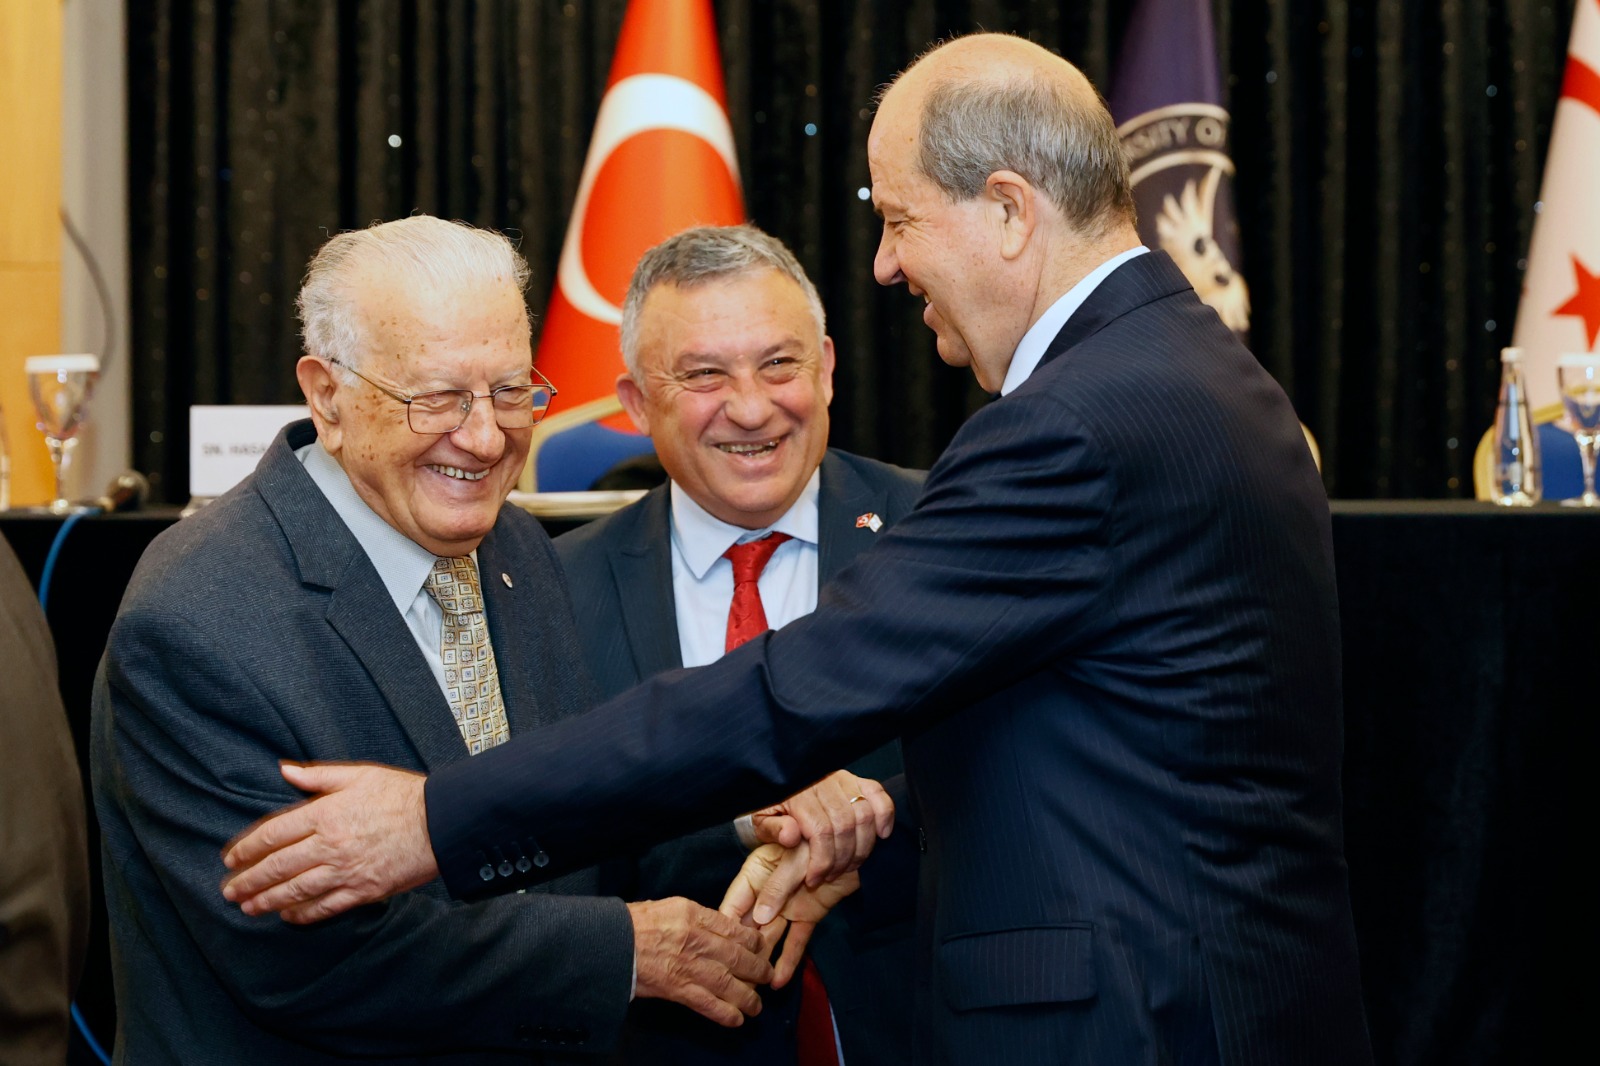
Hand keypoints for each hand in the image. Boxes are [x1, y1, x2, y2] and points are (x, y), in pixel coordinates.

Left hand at [221, 762, 436, 922]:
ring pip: (295, 891)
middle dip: (248, 880)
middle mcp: (330, 845)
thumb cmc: (402, 795)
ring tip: (248, 907)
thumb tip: (284, 769)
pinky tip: (288, 915)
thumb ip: (318, 776)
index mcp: (325, 813)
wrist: (441, 822)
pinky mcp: (364, 890)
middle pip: (277, 866)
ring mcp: (346, 871)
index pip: (273, 834)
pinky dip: (303, 914)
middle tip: (229, 890)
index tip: (231, 858)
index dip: (246, 848)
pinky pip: (325, 907)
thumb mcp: (359, 775)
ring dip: (267, 900)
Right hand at [629, 897, 774, 1026]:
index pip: (735, 929)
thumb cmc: (637, 922)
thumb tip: (722, 928)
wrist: (610, 943)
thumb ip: (699, 916)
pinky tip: (737, 1019)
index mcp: (695, 915)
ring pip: (729, 983)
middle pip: (738, 956)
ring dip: (748, 996)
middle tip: (768, 976)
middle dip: (758, 968)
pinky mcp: (678, 989)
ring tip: (757, 1006)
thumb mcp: (672, 906)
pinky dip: (725, 1013)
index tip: (762, 948)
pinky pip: (708, 1004)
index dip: (754, 941)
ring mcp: (689, 966)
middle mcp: (697, 940)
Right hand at [720, 843, 858, 987]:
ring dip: (762, 961)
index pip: (733, 904)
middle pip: (748, 926)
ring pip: (770, 937)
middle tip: (731, 980)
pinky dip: (789, 960)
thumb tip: (760, 919)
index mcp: (754, 874)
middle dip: (740, 952)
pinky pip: (796, 940)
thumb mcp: (792, 858)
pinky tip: (780, 981)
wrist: (852, 838)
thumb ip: (777, 886)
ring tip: (751, 988)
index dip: (724, 927)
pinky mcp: (807, 915)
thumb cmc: (815, 837)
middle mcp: (766, 893)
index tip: (712, 950)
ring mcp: (787, 906)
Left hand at [749, 770, 891, 890]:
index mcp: (798, 794)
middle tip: (830, 876)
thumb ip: (773, 829)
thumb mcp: (760, 820)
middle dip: (841, 859)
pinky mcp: (855, 779)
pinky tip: (881, 835)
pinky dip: (884, 815)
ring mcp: (842, 779)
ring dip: (862, 846)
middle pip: (845, 826)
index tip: (813, 880)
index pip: (820, 831)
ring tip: (848, 864)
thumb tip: (791, 835)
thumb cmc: (769, 807)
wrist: (776, 782)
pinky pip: (877, 793)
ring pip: (864, 814)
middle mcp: (823, 782)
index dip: (821, 861)